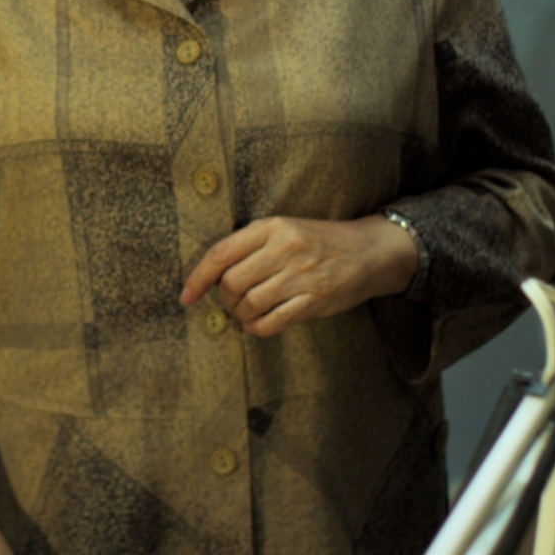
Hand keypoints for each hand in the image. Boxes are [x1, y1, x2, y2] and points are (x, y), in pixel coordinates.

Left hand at [179, 215, 416, 336]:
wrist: (368, 251)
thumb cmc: (318, 242)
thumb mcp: (284, 230)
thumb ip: (251, 246)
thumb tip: (211, 278)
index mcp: (272, 227)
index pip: (221, 253)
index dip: (198, 278)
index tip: (186, 296)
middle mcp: (284, 249)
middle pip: (232, 283)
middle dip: (224, 300)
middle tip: (232, 303)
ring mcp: (301, 275)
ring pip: (249, 304)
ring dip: (240, 316)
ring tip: (246, 313)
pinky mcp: (315, 301)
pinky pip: (272, 322)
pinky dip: (258, 328)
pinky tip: (259, 324)